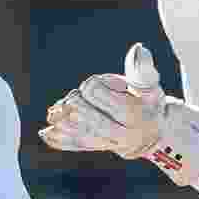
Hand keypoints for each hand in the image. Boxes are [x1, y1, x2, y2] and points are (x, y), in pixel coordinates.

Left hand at [40, 44, 198, 183]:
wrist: (153, 131)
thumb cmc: (148, 100)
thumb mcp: (150, 84)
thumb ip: (142, 68)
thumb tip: (139, 49)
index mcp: (136, 114)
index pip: (103, 97)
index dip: (94, 85)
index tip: (98, 83)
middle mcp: (125, 133)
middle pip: (89, 117)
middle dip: (75, 103)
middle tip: (74, 96)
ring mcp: (111, 144)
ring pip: (82, 134)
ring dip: (63, 121)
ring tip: (53, 113)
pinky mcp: (100, 149)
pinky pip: (77, 146)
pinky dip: (60, 140)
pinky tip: (45, 133)